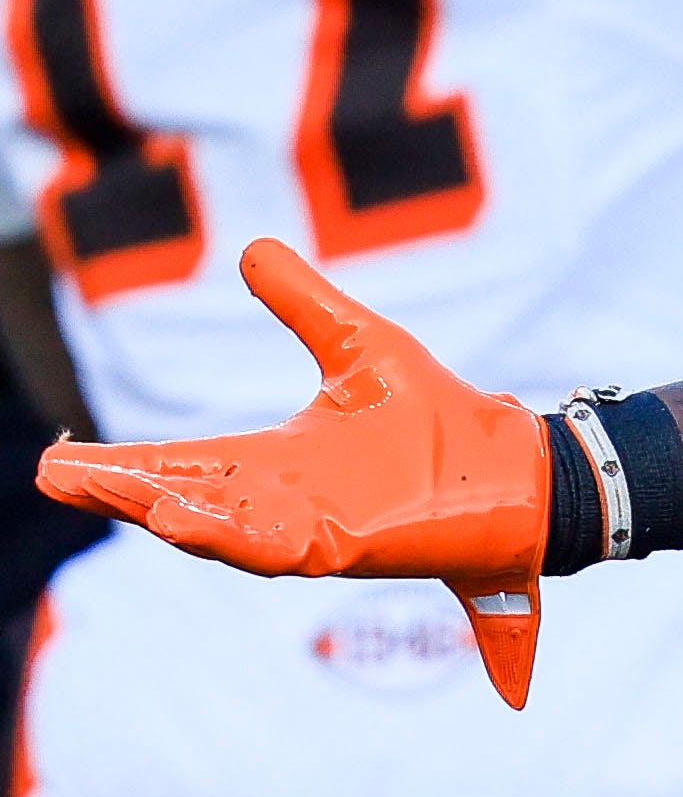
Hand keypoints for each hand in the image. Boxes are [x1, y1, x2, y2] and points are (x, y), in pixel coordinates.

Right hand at [33, 239, 550, 706]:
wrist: (511, 466)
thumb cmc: (437, 413)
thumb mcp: (359, 345)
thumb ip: (303, 304)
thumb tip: (253, 249)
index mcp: (274, 461)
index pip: (182, 464)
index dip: (122, 468)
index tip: (57, 465)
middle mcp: (280, 502)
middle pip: (185, 500)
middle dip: (123, 495)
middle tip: (58, 480)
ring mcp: (312, 528)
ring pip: (225, 532)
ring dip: (177, 519)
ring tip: (132, 500)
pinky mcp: (349, 545)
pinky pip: (281, 547)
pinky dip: (238, 536)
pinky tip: (196, 522)